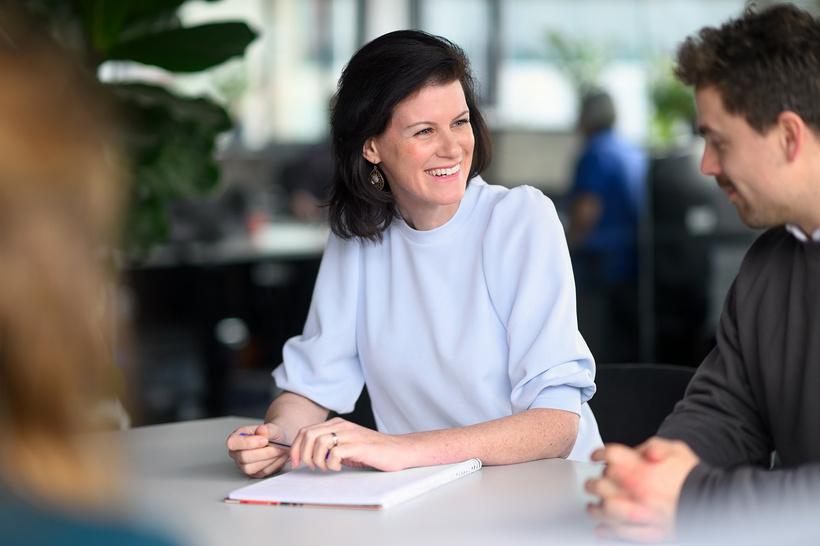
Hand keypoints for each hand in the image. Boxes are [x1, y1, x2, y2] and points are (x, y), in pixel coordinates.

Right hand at [226, 423, 289, 477]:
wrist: (279, 441)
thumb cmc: (271, 434)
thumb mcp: (272, 428)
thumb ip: (267, 430)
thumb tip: (262, 430)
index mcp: (236, 438)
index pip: (233, 443)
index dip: (248, 442)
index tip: (265, 440)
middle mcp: (236, 453)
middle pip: (243, 457)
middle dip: (263, 452)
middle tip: (277, 446)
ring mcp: (243, 465)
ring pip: (251, 468)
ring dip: (269, 459)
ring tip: (279, 450)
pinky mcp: (253, 473)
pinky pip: (261, 473)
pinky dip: (273, 465)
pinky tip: (278, 457)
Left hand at [290, 417, 411, 471]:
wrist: (399, 450)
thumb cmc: (374, 450)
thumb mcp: (348, 444)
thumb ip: (331, 445)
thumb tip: (308, 456)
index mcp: (337, 424)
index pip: (306, 431)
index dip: (295, 447)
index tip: (295, 462)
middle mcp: (342, 426)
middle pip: (308, 435)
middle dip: (302, 454)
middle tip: (310, 467)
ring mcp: (350, 435)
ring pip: (319, 442)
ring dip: (317, 459)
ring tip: (326, 468)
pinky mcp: (359, 446)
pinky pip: (335, 453)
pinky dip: (331, 464)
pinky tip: (338, 468)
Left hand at [584, 437, 699, 542]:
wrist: (714, 502)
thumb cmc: (693, 475)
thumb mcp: (677, 449)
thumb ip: (655, 445)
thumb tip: (640, 449)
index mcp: (643, 467)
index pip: (610, 455)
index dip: (600, 454)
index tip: (596, 457)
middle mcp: (639, 489)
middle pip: (602, 484)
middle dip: (592, 483)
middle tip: (590, 484)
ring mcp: (642, 511)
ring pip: (607, 511)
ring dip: (596, 509)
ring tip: (593, 507)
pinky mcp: (649, 530)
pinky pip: (622, 533)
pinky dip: (608, 532)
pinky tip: (601, 529)